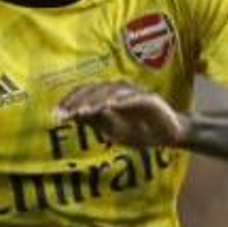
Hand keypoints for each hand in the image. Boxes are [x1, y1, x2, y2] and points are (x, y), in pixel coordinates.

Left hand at [55, 82, 188, 146]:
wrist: (170, 135)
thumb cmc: (142, 132)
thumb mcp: (113, 131)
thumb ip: (96, 122)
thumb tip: (74, 116)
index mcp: (109, 97)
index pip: (86, 95)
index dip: (71, 102)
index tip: (57, 115)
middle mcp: (120, 91)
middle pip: (95, 90)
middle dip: (78, 101)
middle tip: (65, 113)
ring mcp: (134, 93)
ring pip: (110, 92)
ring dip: (95, 100)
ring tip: (83, 111)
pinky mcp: (149, 99)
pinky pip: (131, 98)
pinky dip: (119, 101)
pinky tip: (108, 106)